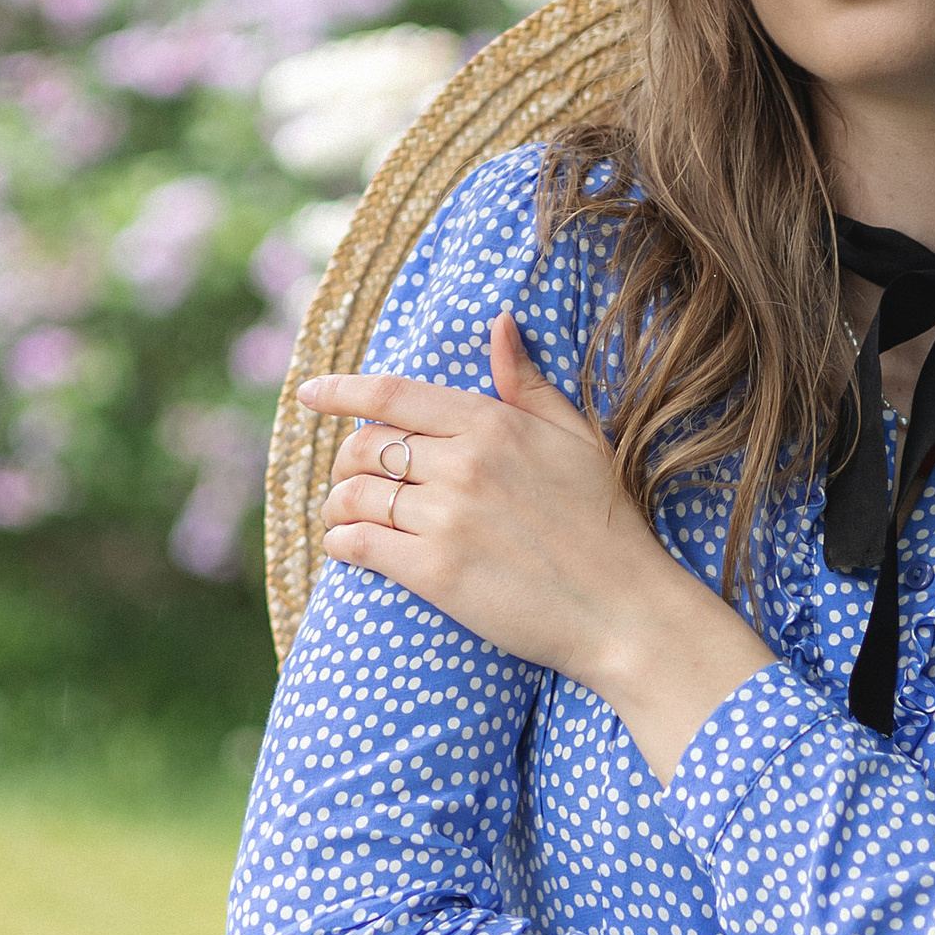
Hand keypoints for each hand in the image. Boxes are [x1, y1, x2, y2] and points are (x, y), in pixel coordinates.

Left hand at [301, 312, 772, 780]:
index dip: (342, 392)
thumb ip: (527, 383)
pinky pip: (361, 545)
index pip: (394, 396)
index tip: (308, 394)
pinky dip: (342, 542)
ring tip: (345, 516)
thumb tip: (499, 324)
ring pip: (355, 495)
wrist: (626, 610)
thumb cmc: (606, 522)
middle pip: (365, 447)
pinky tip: (347, 546)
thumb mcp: (576, 438)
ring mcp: (448, 520)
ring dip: (338, 504)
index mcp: (494, 425)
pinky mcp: (436, 574)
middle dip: (345, 460)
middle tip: (349, 477)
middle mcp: (464, 465)